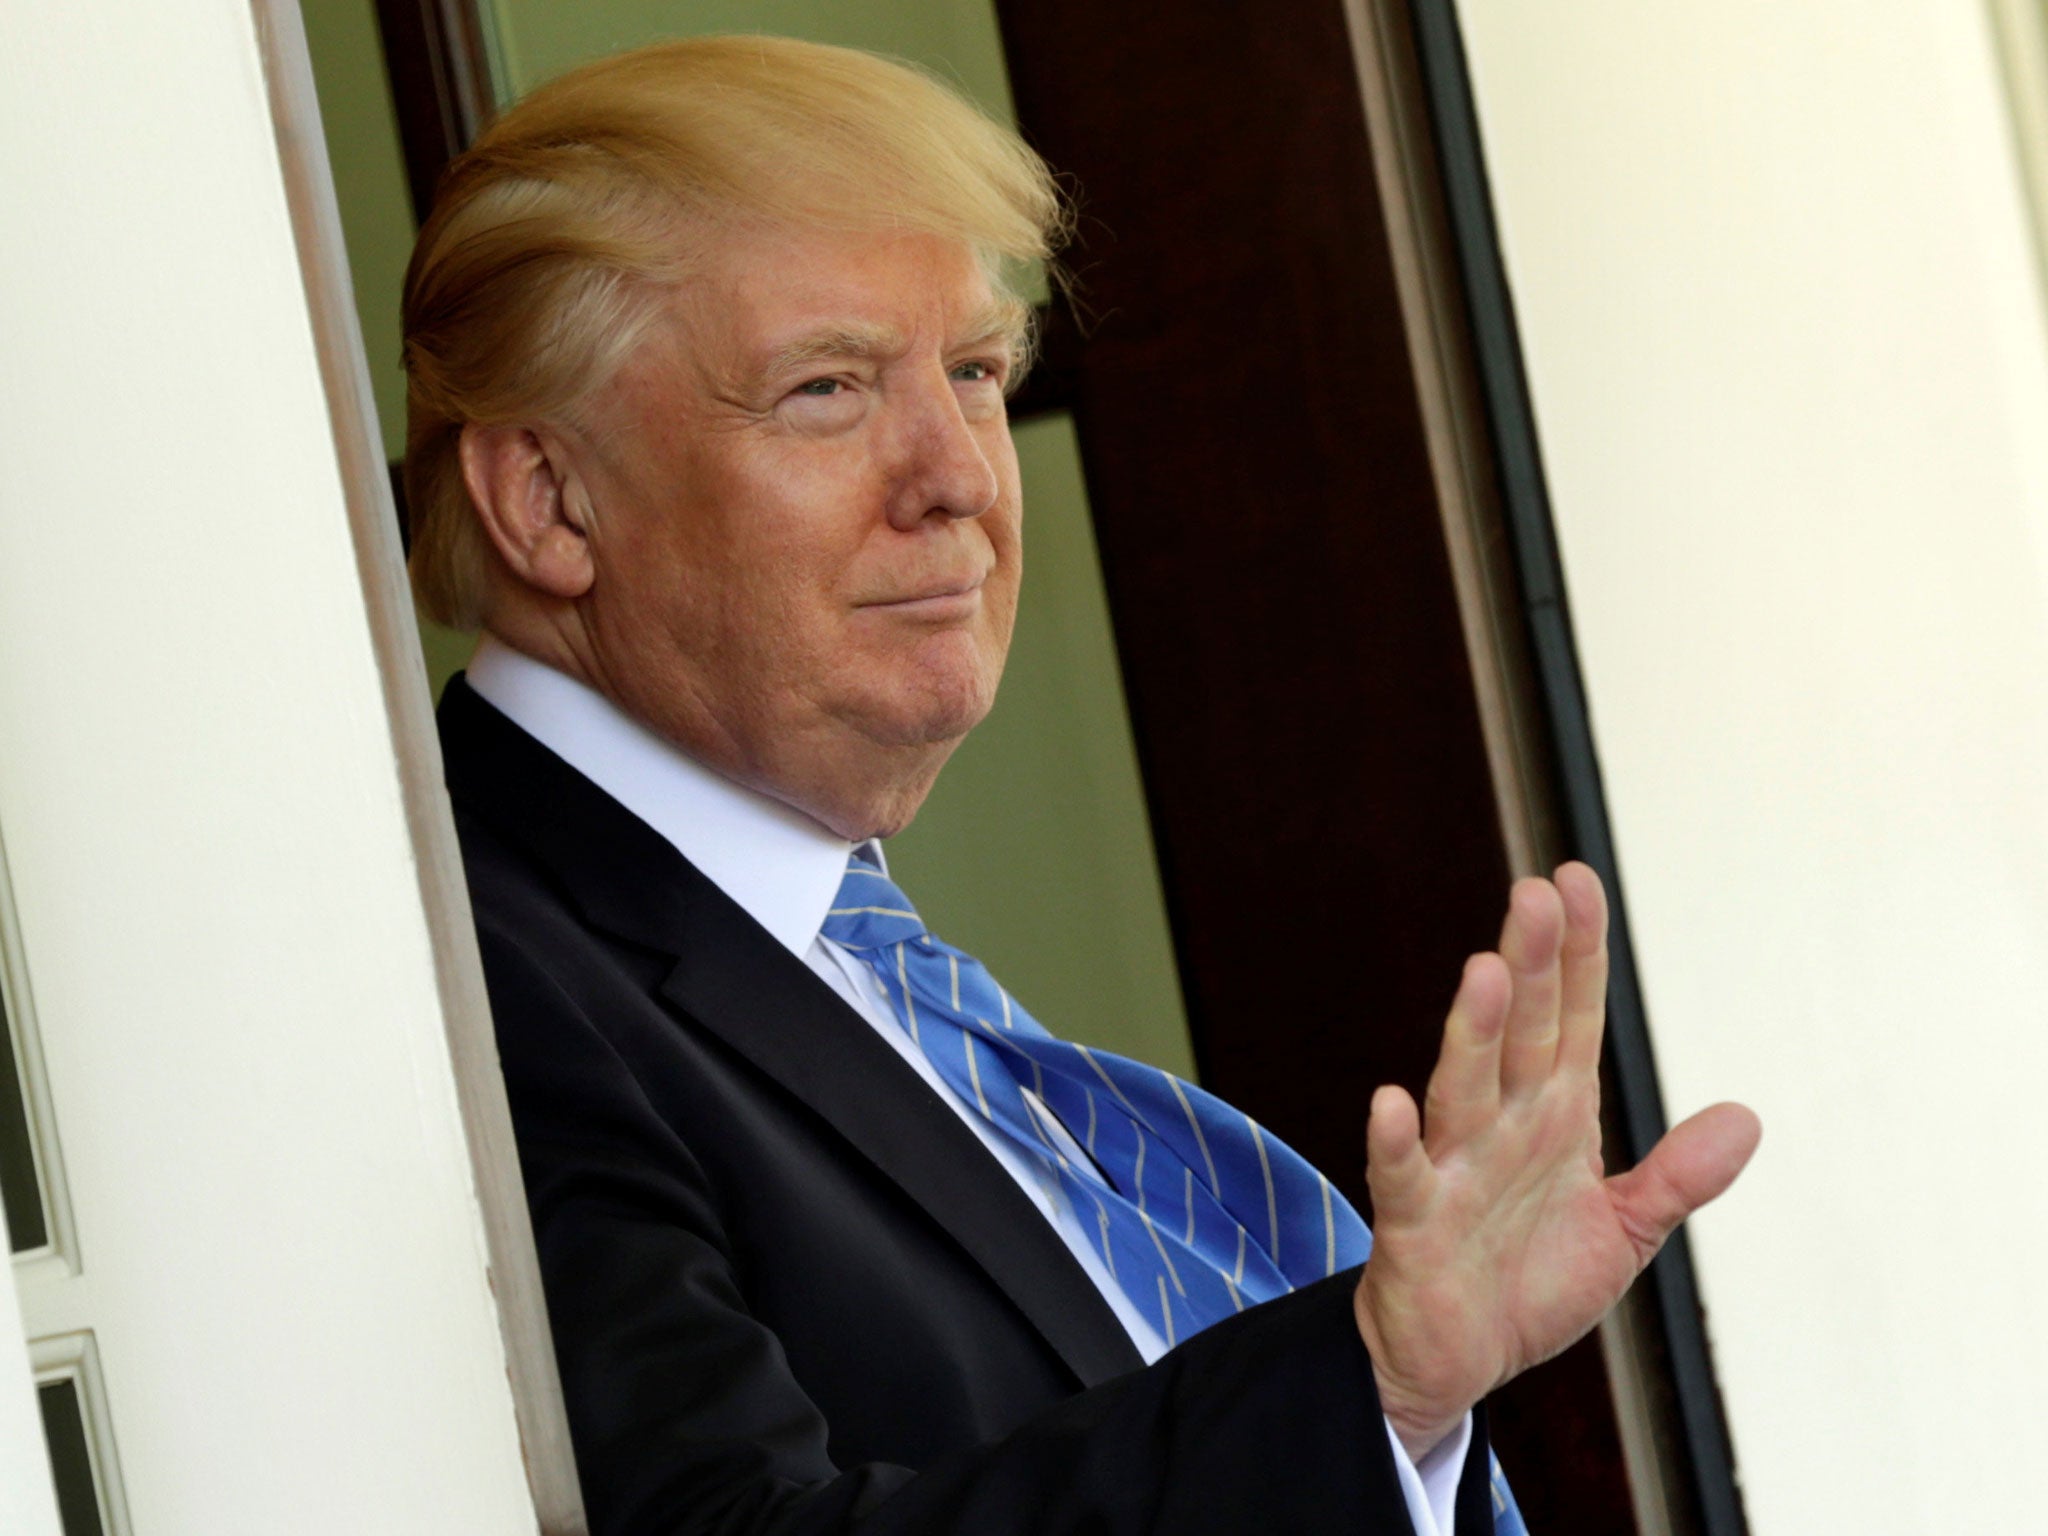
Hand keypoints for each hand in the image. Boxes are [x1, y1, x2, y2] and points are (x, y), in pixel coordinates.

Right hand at [1351, 863, 1760, 1459]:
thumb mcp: (1623, 1232)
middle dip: (1533, 965)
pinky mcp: (1417, 1225)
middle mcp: (1502, 1126)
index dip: (1578, 954)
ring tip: (1487, 973)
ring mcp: (1456, 1169)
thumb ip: (1677, 1175)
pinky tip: (1391, 1104)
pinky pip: (1405, 1178)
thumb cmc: (1526, 1282)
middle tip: (1535, 894)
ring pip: (1466, 1088)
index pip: (1571, 1019)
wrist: (1456, 1361)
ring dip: (1475, 1032)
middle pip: (1522, 1034)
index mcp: (1553, 1116)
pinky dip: (1397, 1143)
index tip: (1576, 880)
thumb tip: (1746, 1117)